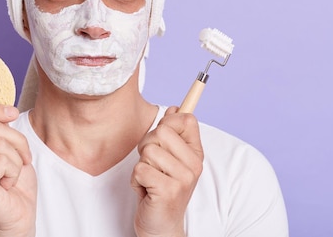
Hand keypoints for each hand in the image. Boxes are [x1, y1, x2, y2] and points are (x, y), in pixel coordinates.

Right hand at [0, 105, 36, 236]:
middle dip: (18, 143)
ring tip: (11, 176)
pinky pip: (3, 161)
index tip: (12, 113)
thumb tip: (8, 109)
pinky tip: (7, 185)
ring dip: (17, 161)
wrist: (20, 215)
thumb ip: (3, 131)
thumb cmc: (17, 183)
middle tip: (20, 162)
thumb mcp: (13, 149)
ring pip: (1, 144)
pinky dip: (14, 172)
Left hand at [130, 106, 203, 236]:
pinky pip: (140, 169)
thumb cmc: (162, 190)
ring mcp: (183, 178)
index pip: (186, 119)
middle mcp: (194, 165)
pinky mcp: (168, 190)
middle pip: (161, 131)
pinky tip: (146, 190)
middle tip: (152, 165)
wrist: (161, 226)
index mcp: (196, 154)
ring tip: (150, 179)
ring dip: (141, 165)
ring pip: (148, 150)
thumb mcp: (171, 160)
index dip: (168, 122)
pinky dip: (136, 180)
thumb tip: (174, 108)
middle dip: (147, 146)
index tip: (163, 137)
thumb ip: (173, 135)